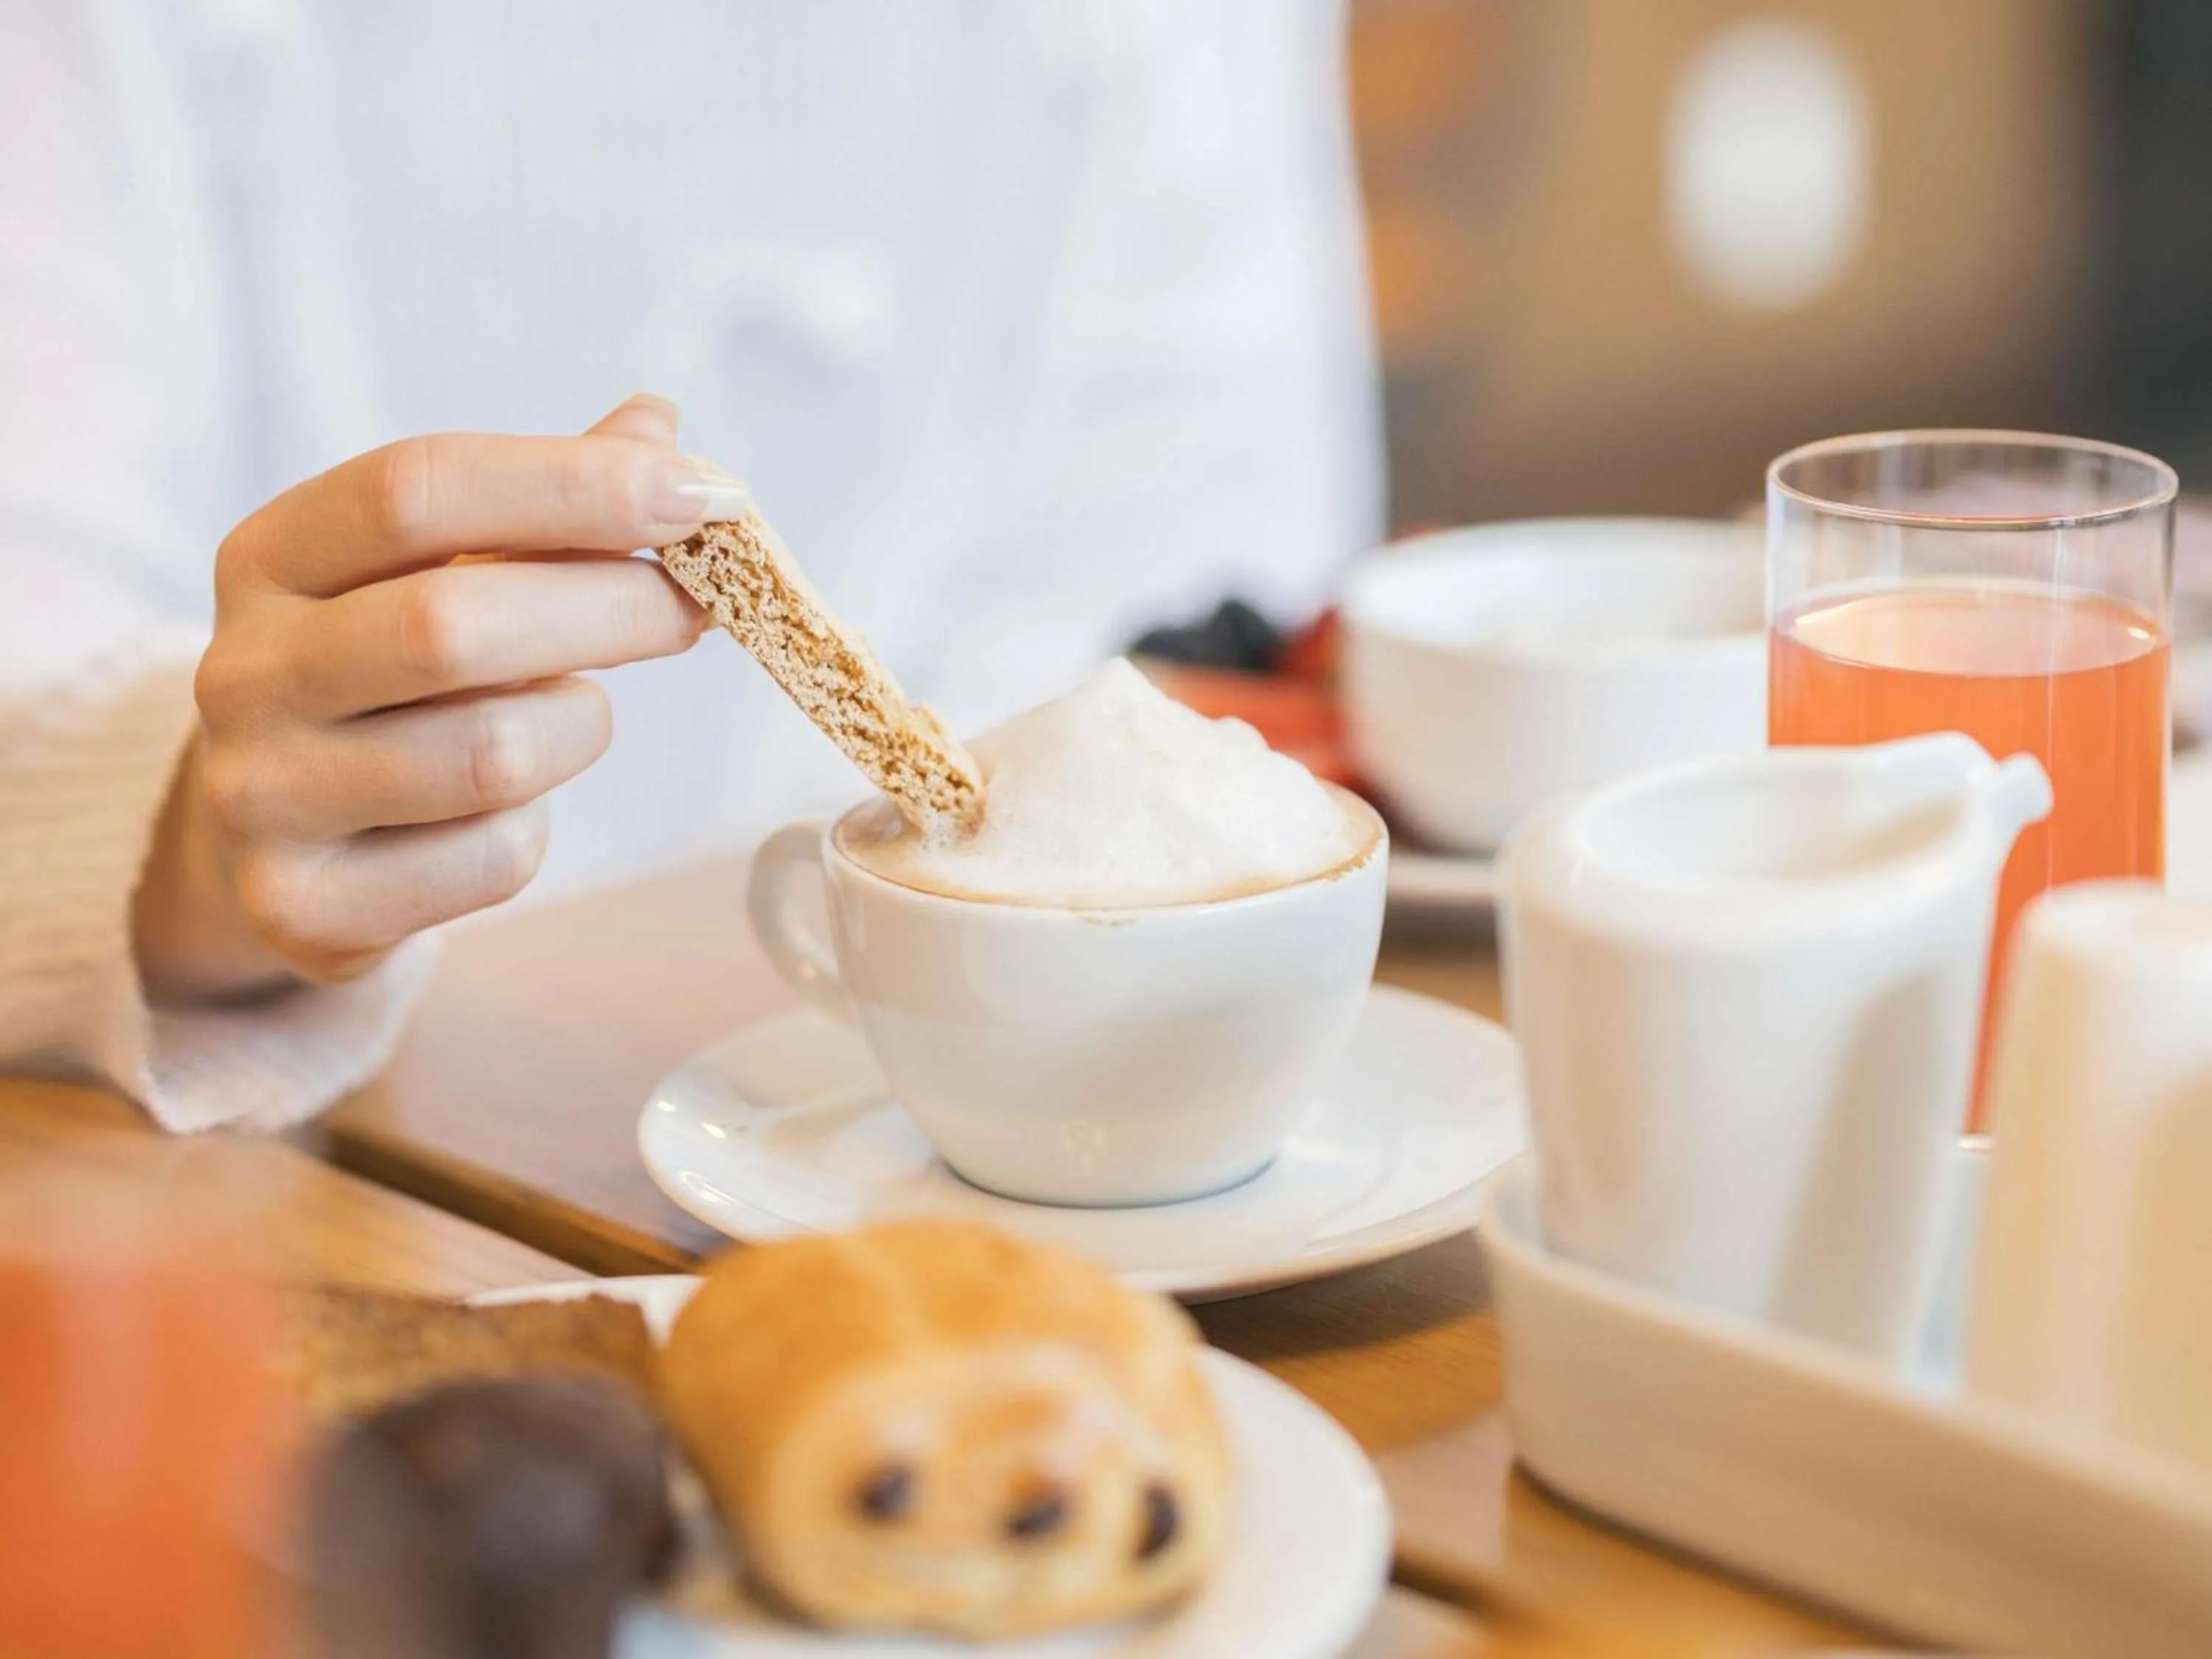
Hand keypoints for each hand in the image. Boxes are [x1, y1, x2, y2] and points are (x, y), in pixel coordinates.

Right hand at [133, 396, 741, 999]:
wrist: (278, 842)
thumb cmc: (390, 681)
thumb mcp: (438, 572)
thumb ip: (544, 505)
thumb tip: (661, 427)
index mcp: (268, 557)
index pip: (414, 487)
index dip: (575, 484)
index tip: (706, 496)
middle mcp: (244, 672)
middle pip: (453, 623)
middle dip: (614, 608)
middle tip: (698, 607)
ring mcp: (263, 797)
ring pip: (493, 755)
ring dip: (579, 727)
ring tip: (569, 713)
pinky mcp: (307, 907)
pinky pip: (495, 860)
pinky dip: (537, 827)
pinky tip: (507, 809)